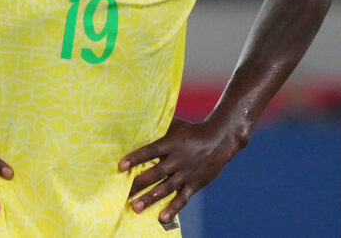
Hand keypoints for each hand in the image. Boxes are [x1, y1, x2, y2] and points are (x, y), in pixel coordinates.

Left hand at [119, 117, 245, 224]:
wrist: (220, 141)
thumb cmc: (193, 132)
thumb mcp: (176, 126)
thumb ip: (159, 128)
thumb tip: (139, 123)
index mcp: (171, 144)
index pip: (150, 151)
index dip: (136, 158)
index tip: (121, 165)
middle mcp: (177, 160)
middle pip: (155, 173)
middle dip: (138, 184)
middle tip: (123, 193)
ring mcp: (186, 174)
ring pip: (166, 188)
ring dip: (150, 198)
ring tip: (136, 207)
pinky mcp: (194, 184)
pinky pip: (182, 198)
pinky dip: (173, 208)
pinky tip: (162, 217)